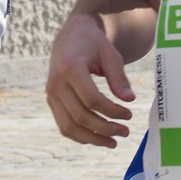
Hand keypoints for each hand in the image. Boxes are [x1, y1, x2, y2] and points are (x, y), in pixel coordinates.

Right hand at [46, 14, 136, 147]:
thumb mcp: (110, 54)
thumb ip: (119, 76)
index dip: (111, 111)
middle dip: (105, 128)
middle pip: (80, 116)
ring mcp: (51, 94)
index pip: (91, 99)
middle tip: (126, 132)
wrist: (71, 37)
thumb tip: (129, 99)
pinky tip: (98, 138)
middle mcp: (56, 84)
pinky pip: (63, 124)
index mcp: (70, 69)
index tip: (129, 114)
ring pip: (68, 126)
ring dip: (92, 138)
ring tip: (113, 142)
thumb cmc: (94, 44)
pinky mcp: (52, 101)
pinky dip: (80, 135)